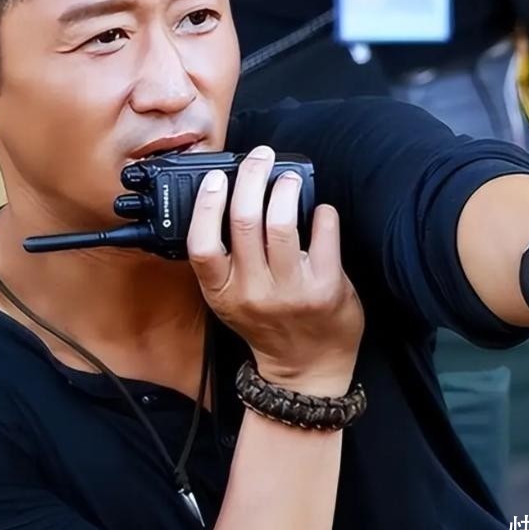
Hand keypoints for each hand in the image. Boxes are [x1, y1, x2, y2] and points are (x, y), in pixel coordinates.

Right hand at [187, 146, 363, 396]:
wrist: (306, 370)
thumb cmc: (267, 325)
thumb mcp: (231, 299)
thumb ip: (226, 259)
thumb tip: (231, 198)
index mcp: (222, 292)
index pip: (202, 244)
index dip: (207, 205)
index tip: (217, 178)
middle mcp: (253, 292)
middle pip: (245, 221)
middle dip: (252, 177)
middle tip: (260, 158)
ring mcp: (291, 291)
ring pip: (282, 223)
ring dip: (285, 188)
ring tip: (288, 178)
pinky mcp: (326, 289)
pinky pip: (323, 234)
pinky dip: (322, 212)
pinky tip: (319, 211)